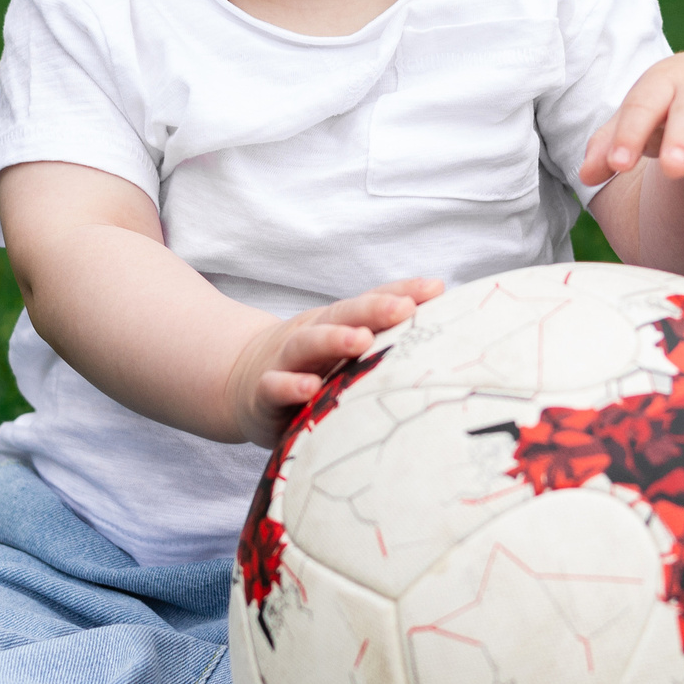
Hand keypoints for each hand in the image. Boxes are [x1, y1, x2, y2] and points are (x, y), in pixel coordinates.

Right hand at [226, 277, 443, 446]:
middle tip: (404, 308)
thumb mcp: (343, 348)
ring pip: (308, 344)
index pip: (371, 301)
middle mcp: (312, 335)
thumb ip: (383, 337)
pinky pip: (275, 386)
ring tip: (361, 340)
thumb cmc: (312, 367)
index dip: (401, 292)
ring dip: (334, 340)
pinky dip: (290, 385)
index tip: (435, 289)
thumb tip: (442, 323)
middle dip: (374, 309)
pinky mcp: (264, 394)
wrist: (241, 383)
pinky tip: (309, 387)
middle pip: (342, 315)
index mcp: (337, 323)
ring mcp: (286, 361)